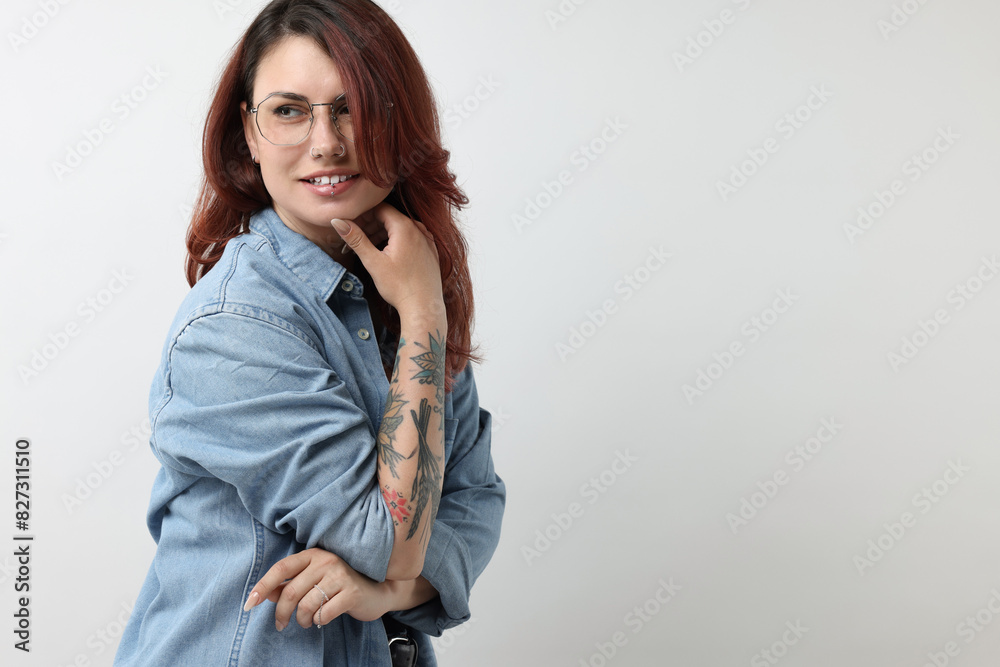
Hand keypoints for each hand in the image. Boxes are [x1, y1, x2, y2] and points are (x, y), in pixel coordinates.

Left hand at [243, 548, 390, 629]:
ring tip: (307, 622)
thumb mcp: (314, 581)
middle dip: (281, 614)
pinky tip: (324, 619)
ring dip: (302, 620)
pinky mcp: (351, 592)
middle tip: (281, 625)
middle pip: (291, 592)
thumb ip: (290, 585)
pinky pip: (324, 613)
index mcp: (313, 555)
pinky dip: (320, 621)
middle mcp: (326, 561)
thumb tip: (265, 595)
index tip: (249, 604)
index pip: (281, 569)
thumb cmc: (340, 586)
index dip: (263, 586)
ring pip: (306, 605)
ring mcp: (340, 575)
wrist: (377, 591)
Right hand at [330, 203, 444, 318]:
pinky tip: (388, 253)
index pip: (381, 208)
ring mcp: (427, 240)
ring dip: (384, 233)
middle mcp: (419, 229)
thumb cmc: (399, 287)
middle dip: (372, 224)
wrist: (423, 307)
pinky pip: (412, 238)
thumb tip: (338, 221)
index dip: (364, 214)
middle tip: (356, 237)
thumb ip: (356, 239)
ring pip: (401, 228)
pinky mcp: (431, 252)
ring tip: (368, 247)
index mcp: (405, 227)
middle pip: (391, 217)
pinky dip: (398, 241)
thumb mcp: (373, 262)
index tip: (351, 224)